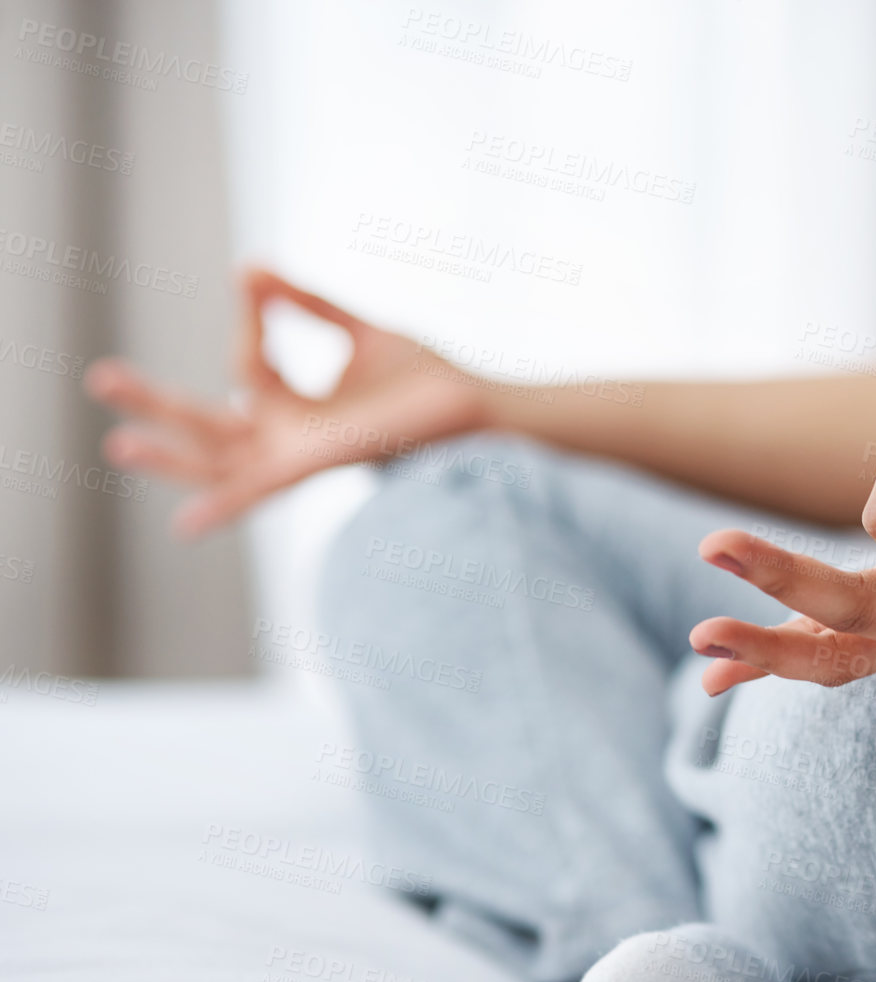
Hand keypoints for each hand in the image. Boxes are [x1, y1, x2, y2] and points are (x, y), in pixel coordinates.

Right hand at [84, 268, 489, 536]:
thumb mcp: (359, 331)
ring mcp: (300, 455)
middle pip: (207, 423)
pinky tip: (187, 524)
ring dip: (170, 451)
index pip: (248, 360)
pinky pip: (263, 489)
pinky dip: (226, 505)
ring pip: (219, 457)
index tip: (255, 277)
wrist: (477, 407)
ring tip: (117, 440)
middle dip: (154, 403)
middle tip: (100, 377)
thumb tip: (252, 265)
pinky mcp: (319, 466)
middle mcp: (291, 436)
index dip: (251, 313)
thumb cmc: (427, 380)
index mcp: (297, 407)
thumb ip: (306, 303)